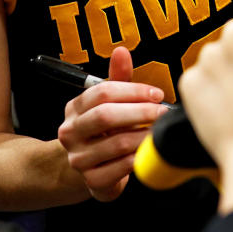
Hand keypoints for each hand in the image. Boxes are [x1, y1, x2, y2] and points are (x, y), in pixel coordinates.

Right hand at [57, 47, 167, 201]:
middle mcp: (70, 132)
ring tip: (159, 131)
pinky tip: (148, 151)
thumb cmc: (106, 130)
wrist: (93, 168)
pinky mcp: (92, 181)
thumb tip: (121, 51)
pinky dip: (139, 158)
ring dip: (144, 135)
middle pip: (106, 116)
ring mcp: (78, 159)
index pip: (102, 92)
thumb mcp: (111, 102)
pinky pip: (121, 168)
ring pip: (117, 143)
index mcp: (74, 108)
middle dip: (140, 112)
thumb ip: (118, 78)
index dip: (133, 91)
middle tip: (162, 112)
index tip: (157, 94)